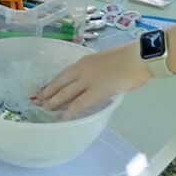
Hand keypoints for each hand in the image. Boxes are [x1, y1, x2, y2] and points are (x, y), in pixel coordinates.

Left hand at [33, 41, 149, 116]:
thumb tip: (92, 81)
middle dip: (48, 93)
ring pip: (65, 93)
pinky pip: (79, 103)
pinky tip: (63, 118)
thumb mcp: (104, 61)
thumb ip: (94, 70)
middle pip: (59, 83)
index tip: (44, 90)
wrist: (137, 58)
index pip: (62, 74)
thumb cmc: (127, 58)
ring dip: (54, 102)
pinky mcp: (96, 92)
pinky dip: (69, 111)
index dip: (52, 83)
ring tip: (45, 109)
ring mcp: (87, 81)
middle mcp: (81, 70)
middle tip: (38, 101)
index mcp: (83, 62)